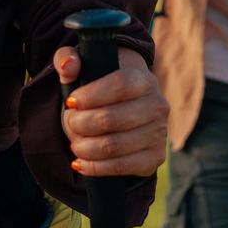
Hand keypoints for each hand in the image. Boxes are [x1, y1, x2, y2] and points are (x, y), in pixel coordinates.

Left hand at [55, 45, 167, 178]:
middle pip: (111, 119)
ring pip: (113, 146)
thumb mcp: (84, 69)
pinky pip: (122, 167)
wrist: (125, 111)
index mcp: (143, 79)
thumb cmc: (100, 88)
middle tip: (70, 123)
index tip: (71, 101)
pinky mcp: (155, 157)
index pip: (119, 86)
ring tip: (74, 143)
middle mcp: (157, 105)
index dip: (91, 96)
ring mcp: (159, 133)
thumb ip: (69, 60)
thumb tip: (68, 66)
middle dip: (80, 124)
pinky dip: (96, 167)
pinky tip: (81, 162)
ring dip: (85, 147)